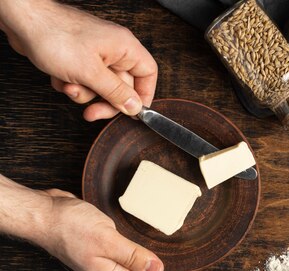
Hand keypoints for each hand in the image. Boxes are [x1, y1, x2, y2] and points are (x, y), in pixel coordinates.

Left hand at [0, 0, 157, 120]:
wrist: (23, 22)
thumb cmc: (55, 36)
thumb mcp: (90, 73)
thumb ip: (116, 93)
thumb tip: (135, 107)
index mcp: (124, 47)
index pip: (148, 74)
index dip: (143, 95)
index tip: (133, 111)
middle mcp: (113, 49)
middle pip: (122, 86)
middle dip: (104, 100)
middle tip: (93, 113)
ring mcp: (95, 53)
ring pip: (100, 87)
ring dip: (84, 93)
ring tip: (69, 85)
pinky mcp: (79, 57)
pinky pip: (84, 81)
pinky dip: (72, 84)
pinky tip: (59, 77)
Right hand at [36, 189, 164, 270]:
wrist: (43, 213)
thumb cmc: (70, 226)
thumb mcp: (108, 241)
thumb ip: (133, 256)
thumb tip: (158, 270)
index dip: (161, 268)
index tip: (177, 255)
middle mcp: (104, 270)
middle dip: (153, 260)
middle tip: (171, 245)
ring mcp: (99, 258)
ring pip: (129, 258)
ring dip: (141, 250)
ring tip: (157, 240)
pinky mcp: (95, 245)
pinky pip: (119, 246)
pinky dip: (128, 241)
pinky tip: (133, 232)